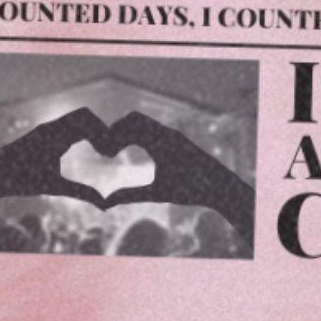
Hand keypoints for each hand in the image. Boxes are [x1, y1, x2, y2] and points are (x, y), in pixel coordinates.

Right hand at [0, 108, 114, 244]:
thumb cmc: (24, 180)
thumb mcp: (57, 187)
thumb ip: (80, 191)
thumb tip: (103, 204)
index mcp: (62, 137)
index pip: (88, 125)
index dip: (102, 134)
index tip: (109, 153)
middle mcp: (56, 128)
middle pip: (87, 114)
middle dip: (102, 128)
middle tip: (109, 151)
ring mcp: (48, 128)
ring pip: (80, 114)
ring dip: (95, 128)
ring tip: (102, 150)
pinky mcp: (39, 133)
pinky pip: (65, 124)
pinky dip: (81, 131)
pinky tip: (84, 148)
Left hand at [92, 110, 255, 249]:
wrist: (215, 188)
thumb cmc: (189, 189)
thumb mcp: (155, 192)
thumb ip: (132, 194)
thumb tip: (108, 201)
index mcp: (158, 142)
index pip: (131, 128)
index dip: (116, 135)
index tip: (107, 153)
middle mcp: (163, 134)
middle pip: (132, 119)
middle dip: (115, 130)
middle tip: (105, 151)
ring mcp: (170, 135)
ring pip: (138, 119)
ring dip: (121, 130)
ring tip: (111, 150)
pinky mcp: (177, 140)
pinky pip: (152, 129)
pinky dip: (135, 135)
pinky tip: (130, 151)